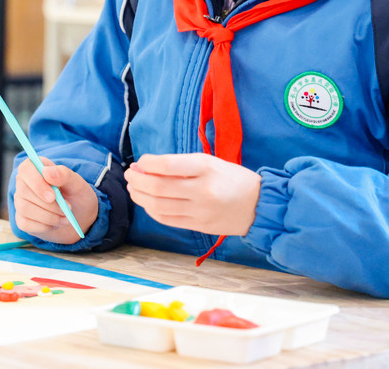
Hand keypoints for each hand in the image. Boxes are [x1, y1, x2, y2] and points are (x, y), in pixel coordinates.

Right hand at [13, 156, 97, 244]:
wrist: (79, 216)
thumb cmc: (76, 195)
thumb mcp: (77, 184)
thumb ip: (64, 175)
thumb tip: (47, 172)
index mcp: (36, 168)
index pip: (26, 169)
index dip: (37, 182)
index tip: (53, 196)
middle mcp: (24, 183)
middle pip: (24, 191)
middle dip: (49, 204)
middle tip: (67, 208)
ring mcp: (21, 201)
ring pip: (25, 208)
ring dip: (49, 216)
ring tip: (65, 216)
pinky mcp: (22, 219)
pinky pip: (25, 224)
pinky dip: (44, 226)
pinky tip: (55, 223)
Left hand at [126, 153, 260, 236]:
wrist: (258, 205)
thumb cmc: (231, 178)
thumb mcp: (210, 162)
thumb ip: (181, 164)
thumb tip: (147, 166)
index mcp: (206, 168)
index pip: (167, 165)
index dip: (147, 163)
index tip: (140, 161)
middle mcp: (202, 190)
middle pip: (158, 187)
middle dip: (137, 180)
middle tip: (130, 174)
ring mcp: (200, 211)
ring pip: (159, 205)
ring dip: (140, 196)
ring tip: (133, 188)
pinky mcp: (199, 227)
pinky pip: (167, 219)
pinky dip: (152, 210)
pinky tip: (147, 203)